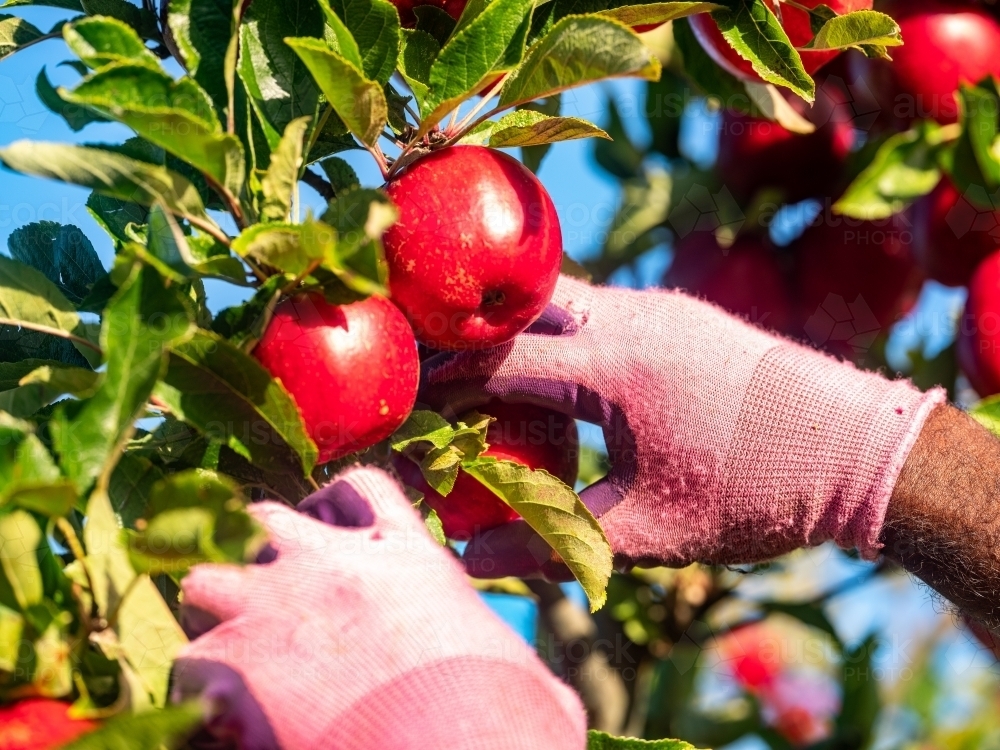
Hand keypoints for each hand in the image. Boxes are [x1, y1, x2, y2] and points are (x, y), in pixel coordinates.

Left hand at [171, 467, 585, 748]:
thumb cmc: (509, 729)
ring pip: (202, 574)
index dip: (334, 509)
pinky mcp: (234, 665)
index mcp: (409, 558)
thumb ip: (509, 668)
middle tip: (265, 602)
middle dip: (254, 553)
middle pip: (262, 517)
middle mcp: (335, 565)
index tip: (328, 539)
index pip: (360, 489)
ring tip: (230, 658)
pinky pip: (185, 662)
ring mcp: (278, 606)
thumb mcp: (526, 680)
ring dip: (210, 612)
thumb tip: (550, 700)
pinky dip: (197, 692)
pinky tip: (224, 722)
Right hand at [420, 276, 944, 574]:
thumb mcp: (652, 530)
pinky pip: (599, 308)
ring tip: (482, 373)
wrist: (862, 449)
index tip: (407, 407)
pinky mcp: (680, 311)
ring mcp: (660, 306)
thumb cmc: (758, 492)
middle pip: (521, 310)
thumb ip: (557, 540)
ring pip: (561, 301)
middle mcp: (633, 316)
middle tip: (429, 373)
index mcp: (617, 366)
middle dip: (469, 340)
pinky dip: (560, 333)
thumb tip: (476, 556)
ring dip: (518, 332)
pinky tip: (556, 371)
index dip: (444, 385)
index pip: (499, 362)